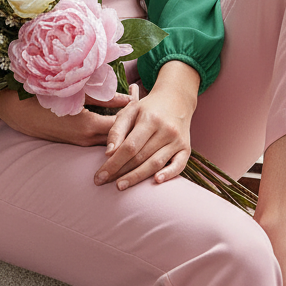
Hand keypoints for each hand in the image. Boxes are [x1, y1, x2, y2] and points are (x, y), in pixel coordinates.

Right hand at [0, 87, 134, 145]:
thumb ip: (102, 96)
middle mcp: (86, 140)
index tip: (141, 92)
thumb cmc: (42, 97)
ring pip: (110, 138)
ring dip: (121, 124)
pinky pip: (99, 137)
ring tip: (130, 103)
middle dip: (131, 119)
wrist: (13, 110)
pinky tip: (112, 111)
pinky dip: (109, 126)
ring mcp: (80, 143)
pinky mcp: (74, 141)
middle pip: (120, 136)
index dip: (136, 111)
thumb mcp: (73, 92)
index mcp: (88, 127)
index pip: (123, 125)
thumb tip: (128, 98)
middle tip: (140, 97)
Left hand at [95, 61, 199, 190]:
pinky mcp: (186, 148)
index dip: (114, 163)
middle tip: (104, 182)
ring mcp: (177, 140)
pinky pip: (179, 165)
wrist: (176, 99)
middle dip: (121, 172)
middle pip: (141, 157)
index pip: (129, 146)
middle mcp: (166, 129)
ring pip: (155, 164)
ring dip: (137, 178)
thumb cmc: (148, 108)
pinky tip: (156, 181)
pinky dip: (168, 174)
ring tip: (120, 186)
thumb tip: (108, 153)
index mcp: (150, 119)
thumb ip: (117, 130)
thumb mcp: (130, 110)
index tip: (100, 176)